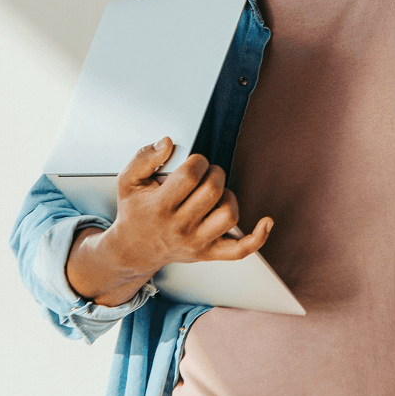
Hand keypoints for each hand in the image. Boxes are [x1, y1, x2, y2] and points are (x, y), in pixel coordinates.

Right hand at [65, 137, 272, 303]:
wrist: (135, 250)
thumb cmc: (135, 212)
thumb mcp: (128, 181)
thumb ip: (144, 158)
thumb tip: (168, 142)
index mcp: (159, 207)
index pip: (190, 176)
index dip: (198, 161)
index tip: (194, 162)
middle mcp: (180, 227)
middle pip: (213, 191)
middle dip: (214, 173)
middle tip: (206, 173)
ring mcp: (197, 242)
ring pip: (229, 214)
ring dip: (228, 196)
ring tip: (215, 193)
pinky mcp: (210, 253)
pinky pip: (240, 250)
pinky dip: (258, 237)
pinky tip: (266, 221)